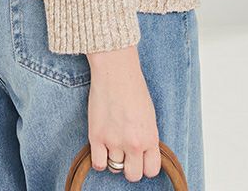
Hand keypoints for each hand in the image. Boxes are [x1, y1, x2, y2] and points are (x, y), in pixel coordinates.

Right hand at [86, 46, 160, 181]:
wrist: (116, 71)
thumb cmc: (133, 88)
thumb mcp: (149, 115)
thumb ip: (147, 137)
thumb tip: (143, 153)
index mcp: (150, 137)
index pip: (151, 170)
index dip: (145, 165)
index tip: (141, 159)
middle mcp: (133, 143)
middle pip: (133, 175)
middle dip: (130, 166)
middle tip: (126, 154)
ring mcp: (114, 141)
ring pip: (114, 168)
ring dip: (113, 158)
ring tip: (112, 141)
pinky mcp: (96, 137)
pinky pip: (98, 164)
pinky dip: (99, 159)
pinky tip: (101, 147)